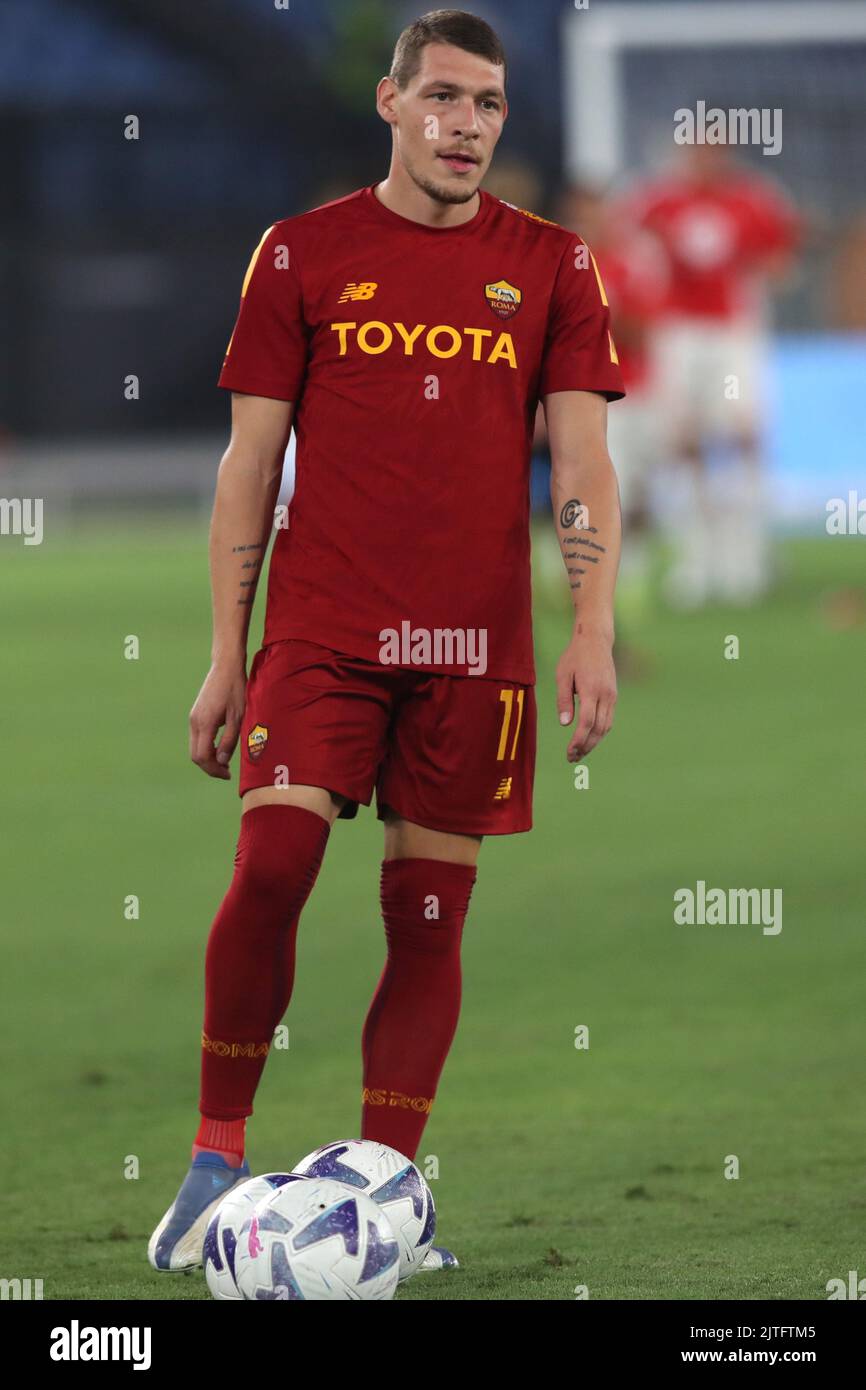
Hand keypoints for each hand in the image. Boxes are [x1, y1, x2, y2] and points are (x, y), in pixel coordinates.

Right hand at [189, 661, 246, 778]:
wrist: (226, 667)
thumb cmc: (236, 690)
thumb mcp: (238, 717)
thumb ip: (229, 741)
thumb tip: (221, 762)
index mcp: (204, 724)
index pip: (202, 757)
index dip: (214, 770)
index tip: (228, 775)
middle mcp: (194, 722)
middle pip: (195, 755)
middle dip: (210, 767)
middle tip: (227, 773)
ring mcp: (193, 718)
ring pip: (195, 748)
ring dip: (208, 759)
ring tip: (225, 763)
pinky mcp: (196, 715)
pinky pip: (197, 738)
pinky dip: (206, 748)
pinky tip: (220, 749)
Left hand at [556, 628, 616, 761]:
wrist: (596, 640)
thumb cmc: (575, 656)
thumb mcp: (563, 675)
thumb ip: (564, 700)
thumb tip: (565, 724)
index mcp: (591, 689)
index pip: (587, 722)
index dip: (578, 740)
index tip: (569, 752)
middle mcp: (605, 695)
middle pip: (598, 729)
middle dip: (586, 746)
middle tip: (572, 758)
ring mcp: (612, 695)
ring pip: (606, 726)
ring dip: (593, 742)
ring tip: (579, 752)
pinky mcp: (613, 695)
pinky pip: (608, 719)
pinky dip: (599, 732)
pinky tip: (588, 738)